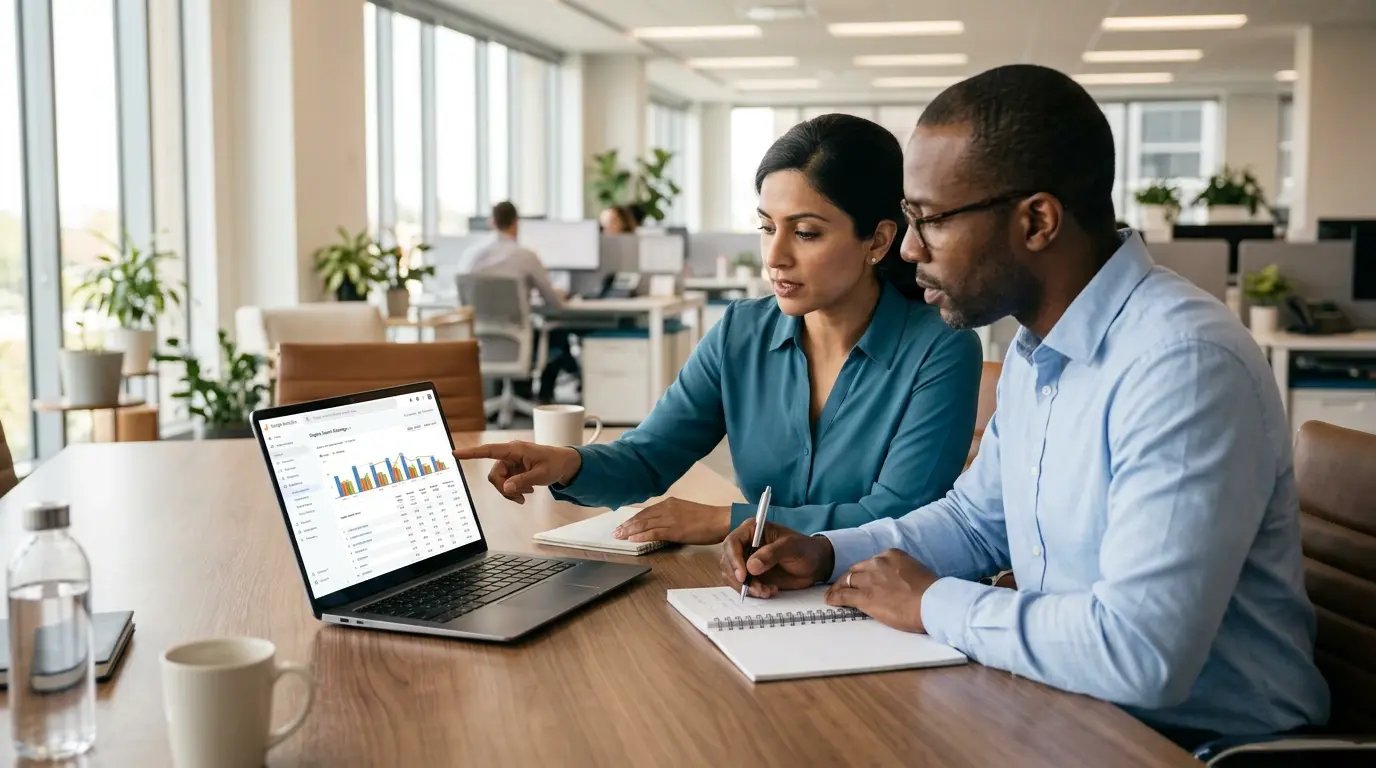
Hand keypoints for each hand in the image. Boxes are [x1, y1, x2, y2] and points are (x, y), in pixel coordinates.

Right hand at [452, 442, 581, 503]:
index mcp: (515, 449)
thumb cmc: (554, 463)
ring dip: (510, 491)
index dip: (471, 453)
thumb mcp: (541, 475)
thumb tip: (506, 488)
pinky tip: (526, 493)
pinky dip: (513, 491)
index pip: (489, 450)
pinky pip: (505, 484)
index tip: (455, 453)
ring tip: (526, 494)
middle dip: (504, 488)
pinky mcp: (513, 470)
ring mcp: (510, 463)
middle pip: (494, 475)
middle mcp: (509, 455)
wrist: (564, 464)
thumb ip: (523, 481)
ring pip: (499, 481)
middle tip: (520, 497)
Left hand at [613, 498, 730, 544]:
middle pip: (642, 517)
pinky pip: (653, 533)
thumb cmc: (707, 518)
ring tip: (619, 537)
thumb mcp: (686, 512)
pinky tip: (632, 540)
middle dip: (627, 525)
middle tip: (615, 532)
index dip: (633, 519)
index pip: (646, 511)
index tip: (623, 525)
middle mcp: (667, 508)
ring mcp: (670, 519)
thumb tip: (660, 524)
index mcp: (670, 503)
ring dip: (629, 531)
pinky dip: (641, 536)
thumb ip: (672, 515)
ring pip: (644, 525)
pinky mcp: (674, 530)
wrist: (720, 520)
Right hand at [720, 521, 833, 598]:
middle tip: (757, 589)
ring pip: (733, 576)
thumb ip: (772, 554)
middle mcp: (746, 545)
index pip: (732, 543)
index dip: (734, 560)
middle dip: (740, 578)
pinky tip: (769, 591)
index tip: (743, 576)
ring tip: (767, 591)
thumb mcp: (791, 547)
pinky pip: (743, 586)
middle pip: (728, 561)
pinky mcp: (751, 575)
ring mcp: (747, 561)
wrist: (815, 565)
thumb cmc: (805, 550)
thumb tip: (751, 566)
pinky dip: (753, 592)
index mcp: (752, 530)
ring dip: (747, 587)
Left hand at [824, 549, 938, 632]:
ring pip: (847, 581)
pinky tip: (831, 600)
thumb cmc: (932, 592)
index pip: (870, 562)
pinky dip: (835, 597)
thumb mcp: (916, 571)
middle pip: (856, 570)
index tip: (861, 577)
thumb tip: (898, 583)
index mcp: (891, 555)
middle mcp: (878, 563)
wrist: (934, 602)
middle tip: (843, 585)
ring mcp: (870, 579)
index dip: (864, 572)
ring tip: (833, 594)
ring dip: (839, 587)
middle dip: (849, 578)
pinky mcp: (865, 597)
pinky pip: (844, 595)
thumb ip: (902, 573)